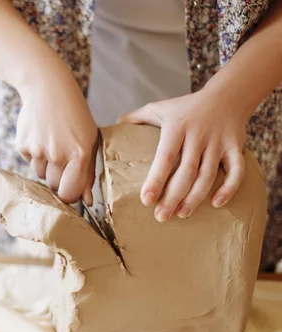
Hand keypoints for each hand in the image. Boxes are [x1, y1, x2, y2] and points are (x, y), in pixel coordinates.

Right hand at [16, 69, 98, 204]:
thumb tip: (87, 201)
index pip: (69, 194)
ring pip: (40, 175)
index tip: (69, 189)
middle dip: (58, 179)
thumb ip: (88, 173)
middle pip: (53, 187)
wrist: (47, 88)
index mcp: (80, 153)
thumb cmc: (74, 116)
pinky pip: (30, 162)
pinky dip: (35, 155)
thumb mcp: (89, 140)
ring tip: (52, 144)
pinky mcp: (23, 145)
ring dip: (46, 166)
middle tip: (62, 159)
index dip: (69, 194)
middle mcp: (58, 154)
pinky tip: (41, 137)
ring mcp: (38, 150)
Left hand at [118, 88, 246, 221]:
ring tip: (182, 214)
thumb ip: (136, 117)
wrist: (227, 95)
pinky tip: (216, 204)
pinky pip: (236, 170)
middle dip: (173, 197)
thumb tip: (115, 125)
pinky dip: (229, 188)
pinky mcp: (236, 147)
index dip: (156, 180)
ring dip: (195, 197)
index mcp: (177, 128)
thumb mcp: (159, 108)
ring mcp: (219, 142)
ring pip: (208, 175)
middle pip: (186, 171)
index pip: (165, 158)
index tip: (146, 200)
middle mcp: (198, 136)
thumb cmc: (186, 107)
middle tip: (161, 217)